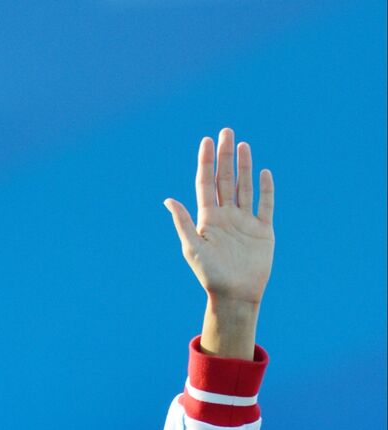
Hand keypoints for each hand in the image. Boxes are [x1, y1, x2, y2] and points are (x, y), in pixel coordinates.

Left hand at [164, 129, 272, 357]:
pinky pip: (265, 204)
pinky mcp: (263, 230)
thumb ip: (183, 222)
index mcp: (207, 219)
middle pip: (225, 180)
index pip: (206, 184)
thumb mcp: (192, 247)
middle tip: (226, 131)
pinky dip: (265, 188)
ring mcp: (245, 222)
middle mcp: (225, 216)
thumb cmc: (210, 274)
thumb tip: (168, 200)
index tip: (206, 141)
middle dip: (225, 156)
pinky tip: (263, 172)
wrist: (235, 294)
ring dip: (244, 166)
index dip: (205, 163)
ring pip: (244, 187)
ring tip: (242, 144)